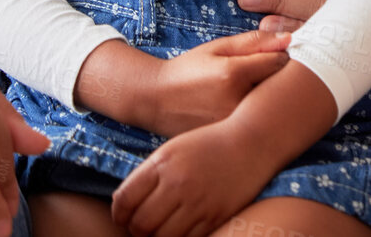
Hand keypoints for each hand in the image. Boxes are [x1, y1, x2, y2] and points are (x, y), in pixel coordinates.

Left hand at [111, 119, 275, 236]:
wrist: (251, 142)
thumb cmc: (209, 145)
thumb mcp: (173, 150)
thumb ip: (149, 175)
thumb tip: (126, 206)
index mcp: (163, 163)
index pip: (125, 199)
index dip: (118, 214)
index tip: (122, 217)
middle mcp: (179, 183)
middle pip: (141, 223)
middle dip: (135, 229)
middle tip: (140, 227)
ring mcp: (198, 201)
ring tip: (159, 230)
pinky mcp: (216, 216)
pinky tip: (180, 230)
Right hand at [141, 30, 291, 137]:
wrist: (156, 101)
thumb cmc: (188, 69)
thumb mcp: (217, 47)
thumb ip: (254, 42)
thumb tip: (289, 38)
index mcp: (234, 74)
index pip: (280, 62)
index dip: (281, 56)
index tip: (274, 55)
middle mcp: (236, 103)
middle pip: (280, 89)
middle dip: (279, 79)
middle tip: (263, 75)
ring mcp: (233, 126)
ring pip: (270, 110)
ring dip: (269, 100)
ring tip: (247, 93)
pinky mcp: (230, 141)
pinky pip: (257, 126)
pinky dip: (257, 118)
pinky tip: (245, 111)